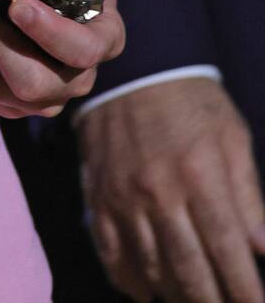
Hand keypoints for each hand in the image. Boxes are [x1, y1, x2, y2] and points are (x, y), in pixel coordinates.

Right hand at [79, 76, 264, 302]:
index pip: (227, 247)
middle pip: (189, 268)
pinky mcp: (98, 196)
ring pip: (151, 268)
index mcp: (199, 173)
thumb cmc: (192, 102)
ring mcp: (124, 196)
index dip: (244, 288)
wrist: (130, 67)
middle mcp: (159, 190)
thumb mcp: (232, 136)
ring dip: (176, 297)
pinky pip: (111, 252)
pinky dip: (130, 281)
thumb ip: (248, 194)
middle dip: (213, 302)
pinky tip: (148, 293)